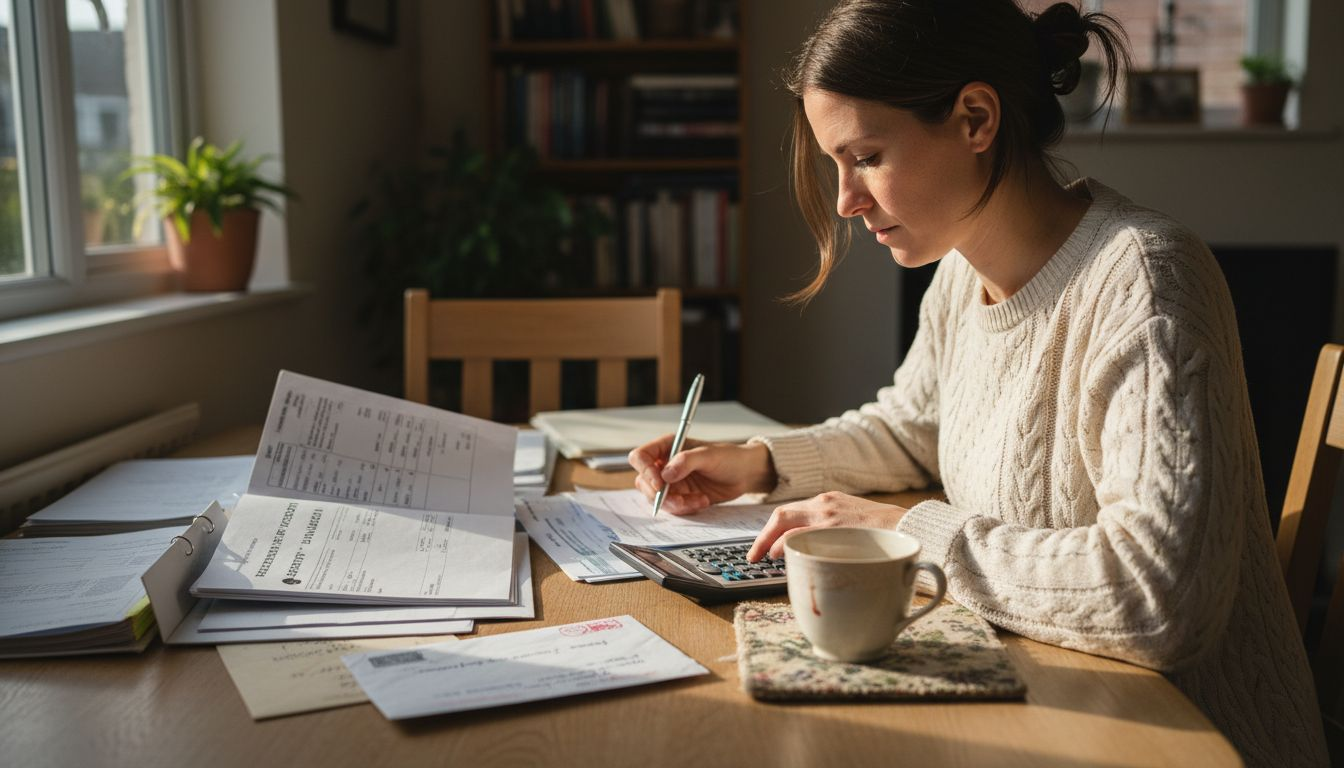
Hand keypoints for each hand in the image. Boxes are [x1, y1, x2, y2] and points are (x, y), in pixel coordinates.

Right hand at [628, 437, 775, 514]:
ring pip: (657, 498)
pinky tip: (703, 501)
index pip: (640, 457)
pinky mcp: (680, 496)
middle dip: (661, 495)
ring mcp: (671, 482)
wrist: (745, 474)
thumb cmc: (729, 457)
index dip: (645, 471)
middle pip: (644, 482)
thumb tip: (665, 474)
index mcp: (667, 446)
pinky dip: (686, 508)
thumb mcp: (709, 455)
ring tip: (699, 500)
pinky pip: (672, 507)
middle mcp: (665, 464)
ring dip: (676, 504)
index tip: (661, 484)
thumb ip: (686, 461)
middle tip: (680, 500)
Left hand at [747, 492, 906, 561]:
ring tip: (762, 558)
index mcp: (830, 501)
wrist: (914, 527)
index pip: (792, 512)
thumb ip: (836, 532)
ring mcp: (828, 516)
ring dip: (770, 543)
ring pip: (786, 524)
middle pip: (781, 515)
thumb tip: (819, 552)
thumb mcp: (858, 524)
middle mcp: (825, 504)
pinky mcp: (834, 529)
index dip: (774, 530)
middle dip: (763, 536)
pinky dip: (786, 547)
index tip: (767, 545)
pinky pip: (800, 537)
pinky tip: (782, 558)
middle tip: (754, 555)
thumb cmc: (889, 533)